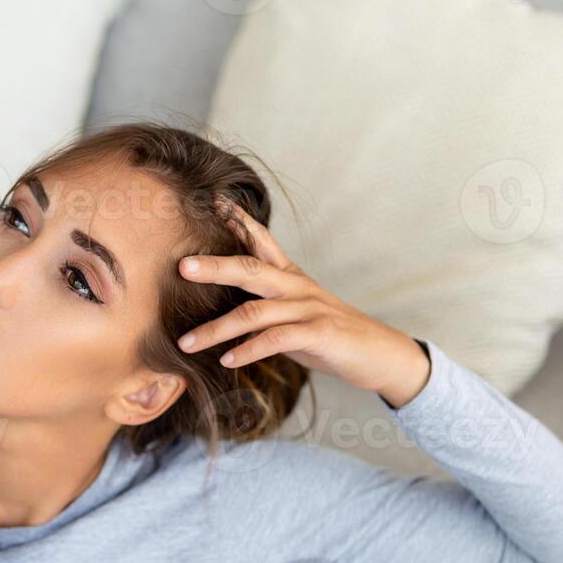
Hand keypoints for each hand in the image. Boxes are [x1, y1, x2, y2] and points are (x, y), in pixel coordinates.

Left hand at [175, 201, 430, 409]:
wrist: (382, 356)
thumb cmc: (331, 337)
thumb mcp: (296, 313)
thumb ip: (264, 305)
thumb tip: (224, 307)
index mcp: (290, 277)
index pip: (261, 241)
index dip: (237, 220)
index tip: (210, 201)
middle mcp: (297, 286)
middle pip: (250, 269)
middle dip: (214, 267)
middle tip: (181, 267)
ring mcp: (309, 309)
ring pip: (254, 312)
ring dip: (216, 329)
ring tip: (186, 343)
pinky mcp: (319, 334)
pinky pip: (275, 340)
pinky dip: (247, 351)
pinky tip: (227, 360)